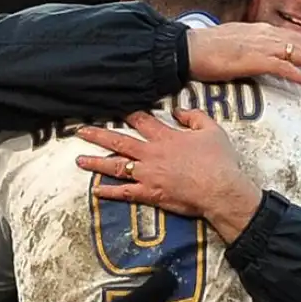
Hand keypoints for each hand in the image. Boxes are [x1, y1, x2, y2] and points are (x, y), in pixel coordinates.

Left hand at [76, 109, 259, 216]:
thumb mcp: (211, 130)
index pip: (141, 120)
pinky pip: (125, 192)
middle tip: (81, 131)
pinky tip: (96, 191)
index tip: (112, 107)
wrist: (220, 189)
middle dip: (98, 135)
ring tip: (79, 160)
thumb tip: (179, 110)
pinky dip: (109, 192)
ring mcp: (148, 175)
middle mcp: (151, 154)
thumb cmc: (219, 161)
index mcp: (166, 137)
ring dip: (96, 163)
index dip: (126, 112)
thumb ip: (194, 116)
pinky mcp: (150, 194)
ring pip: (115, 167)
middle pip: (119, 142)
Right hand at [187, 22, 300, 86]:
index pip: (296, 37)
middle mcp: (266, 34)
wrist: (188, 48)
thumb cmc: (206, 49)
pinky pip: (285, 66)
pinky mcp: (255, 59)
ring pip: (300, 54)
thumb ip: (251, 48)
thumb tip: (260, 59)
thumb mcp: (235, 44)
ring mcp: (261, 45)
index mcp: (261, 29)